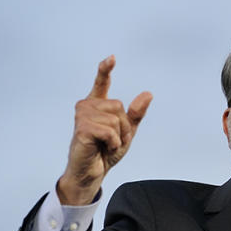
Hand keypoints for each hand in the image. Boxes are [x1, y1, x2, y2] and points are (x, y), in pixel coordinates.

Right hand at [58, 56, 152, 204]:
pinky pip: (110, 130)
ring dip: (118, 136)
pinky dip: (113, 142)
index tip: (112, 58)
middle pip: (118, 105)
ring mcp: (82, 116)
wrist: (92, 172)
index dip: (105, 70)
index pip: (101, 83)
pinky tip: (104, 148)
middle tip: (113, 140)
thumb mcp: (126, 132)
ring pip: (115, 118)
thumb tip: (148, 94)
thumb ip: (136, 114)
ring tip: (106, 145)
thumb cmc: (105, 152)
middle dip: (124, 126)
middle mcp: (87, 106)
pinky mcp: (82, 128)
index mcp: (97, 105)